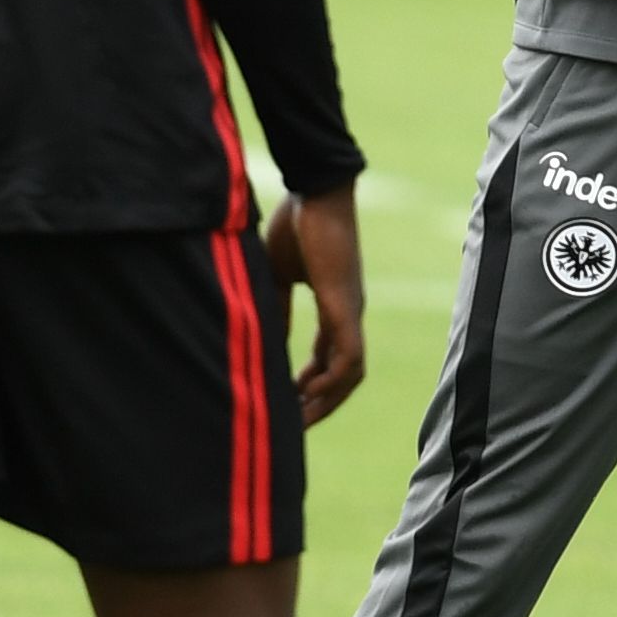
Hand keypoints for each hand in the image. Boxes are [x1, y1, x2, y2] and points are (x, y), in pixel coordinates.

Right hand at [262, 185, 367, 425]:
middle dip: (322, 404)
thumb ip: (273, 307)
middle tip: (295, 426)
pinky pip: (348, 353)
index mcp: (334, 305)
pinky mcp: (344, 303)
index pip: (331, 357)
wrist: (314, 189)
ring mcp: (350, 309)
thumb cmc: (296, 223)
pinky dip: (333, 379)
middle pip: (346, 373)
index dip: (312, 385)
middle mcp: (348, 312)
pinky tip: (309, 393)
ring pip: (351, 371)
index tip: (289, 402)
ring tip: (300, 420)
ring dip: (328, 400)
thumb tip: (266, 341)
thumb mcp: (276, 274)